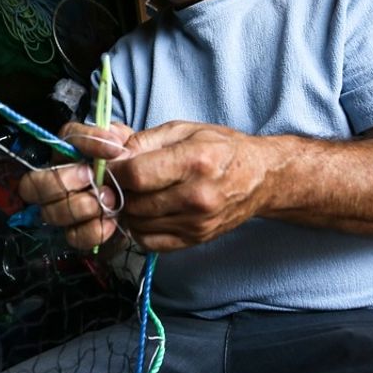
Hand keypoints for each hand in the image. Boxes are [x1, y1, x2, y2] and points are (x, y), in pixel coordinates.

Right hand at [18, 122, 133, 250]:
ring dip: (81, 206)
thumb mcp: (130, 145)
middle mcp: (57, 180)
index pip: (64, 138)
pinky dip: (93, 230)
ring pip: (51, 212)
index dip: (86, 141)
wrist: (144, 201)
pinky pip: (74, 236)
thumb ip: (119, 138)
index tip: (114, 148)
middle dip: (61, 181)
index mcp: (70, 152)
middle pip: (32, 183)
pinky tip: (112, 221)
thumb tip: (112, 143)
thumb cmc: (131, 170)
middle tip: (92, 178)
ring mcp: (62, 210)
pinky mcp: (77, 234)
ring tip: (110, 200)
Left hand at [110, 121, 272, 251]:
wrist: (261, 177)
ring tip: (136, 194)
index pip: (135, 175)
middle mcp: (197, 196)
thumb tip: (111, 155)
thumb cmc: (222, 148)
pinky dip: (140, 229)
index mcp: (194, 162)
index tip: (113, 166)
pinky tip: (146, 213)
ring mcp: (197, 222)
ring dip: (128, 210)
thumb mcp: (184, 130)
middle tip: (121, 180)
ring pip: (138, 224)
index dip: (115, 171)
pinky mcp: (196, 239)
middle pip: (134, 202)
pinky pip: (151, 242)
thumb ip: (144, 141)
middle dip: (119, 190)